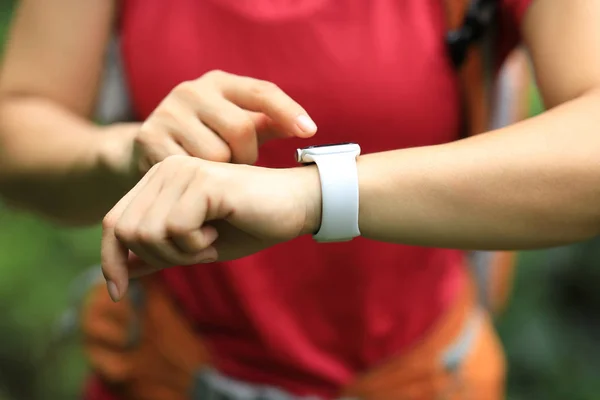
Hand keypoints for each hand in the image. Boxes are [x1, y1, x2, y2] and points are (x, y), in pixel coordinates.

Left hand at [101, 155, 321, 301]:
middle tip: (196, 253)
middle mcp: (166, 169)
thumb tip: (120, 273)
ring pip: (148, 232)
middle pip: (126, 231)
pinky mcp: (203, 182)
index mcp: (160, 179)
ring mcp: (182, 172)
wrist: (295, 206)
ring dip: (180, 252)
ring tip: (210, 240)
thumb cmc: (248, 225)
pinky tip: (218, 231)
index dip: (110, 260)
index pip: (114, 222)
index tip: (118, 292)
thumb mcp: (195, 247)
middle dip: (158, 258)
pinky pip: (176, 229)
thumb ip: (158, 254)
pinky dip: (196, 244)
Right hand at [104, 70, 316, 175]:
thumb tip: (307, 127)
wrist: (148, 150)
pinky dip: (199, 181)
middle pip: (240, 129)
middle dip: (246, 155)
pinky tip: (196, 181)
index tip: (310, 131)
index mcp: (219, 82)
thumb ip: (268, 124)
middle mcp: (191, 90)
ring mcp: (167, 112)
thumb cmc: (207, 138)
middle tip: (239, 164)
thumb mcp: (237, 127)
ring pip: (216, 155)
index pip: (261, 91)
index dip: (288, 110)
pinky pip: (189, 169)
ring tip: (216, 172)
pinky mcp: (149, 137)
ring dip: (223, 172)